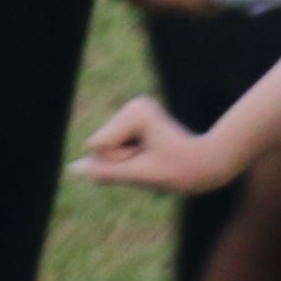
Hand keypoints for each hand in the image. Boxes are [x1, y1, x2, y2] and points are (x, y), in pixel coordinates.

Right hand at [71, 97, 235, 192]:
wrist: (208, 163)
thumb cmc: (179, 171)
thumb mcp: (139, 175)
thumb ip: (103, 171)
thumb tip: (72, 169)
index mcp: (137, 112)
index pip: (98, 146)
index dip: (120, 161)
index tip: (151, 160)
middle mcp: (134, 105)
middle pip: (100, 144)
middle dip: (122, 160)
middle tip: (153, 161)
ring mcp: (134, 110)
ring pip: (105, 147)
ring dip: (126, 160)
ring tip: (154, 158)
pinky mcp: (135, 119)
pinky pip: (112, 146)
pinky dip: (128, 156)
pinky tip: (150, 153)